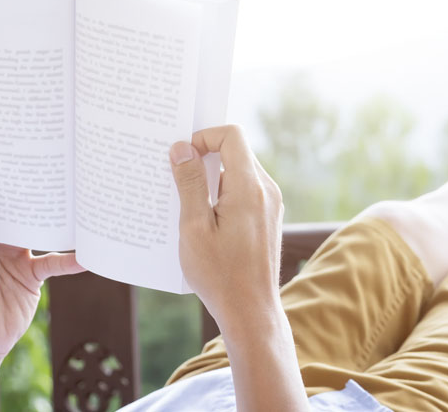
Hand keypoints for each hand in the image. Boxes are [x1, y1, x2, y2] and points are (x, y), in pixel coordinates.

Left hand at [0, 171, 84, 363]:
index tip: (4, 145)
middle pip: (16, 209)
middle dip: (29, 189)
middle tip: (49, 159)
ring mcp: (16, 256)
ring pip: (40, 230)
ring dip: (55, 218)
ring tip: (76, 195)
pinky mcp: (33, 276)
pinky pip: (56, 262)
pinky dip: (72, 258)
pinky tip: (87, 250)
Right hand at [169, 126, 309, 411]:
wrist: (251, 311)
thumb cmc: (220, 274)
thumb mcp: (194, 227)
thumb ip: (189, 184)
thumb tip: (182, 148)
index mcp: (250, 187)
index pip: (231, 136)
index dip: (204, 137)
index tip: (182, 156)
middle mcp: (266, 190)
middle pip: (236, 152)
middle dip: (205, 159)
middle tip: (177, 178)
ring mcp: (271, 204)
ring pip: (239, 172)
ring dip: (212, 180)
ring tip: (187, 205)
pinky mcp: (268, 218)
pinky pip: (245, 192)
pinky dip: (223, 195)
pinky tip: (203, 220)